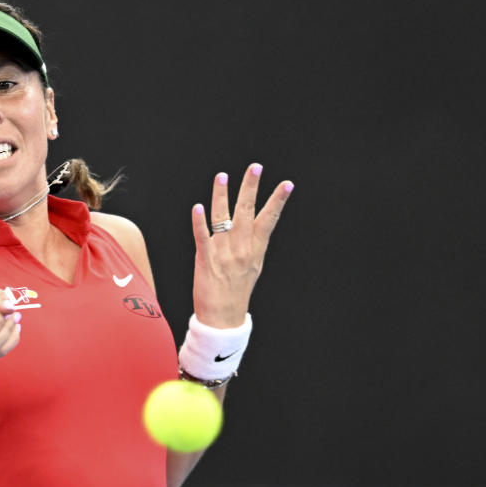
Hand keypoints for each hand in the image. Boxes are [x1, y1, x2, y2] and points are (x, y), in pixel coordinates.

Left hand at [190, 163, 292, 327]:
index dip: (277, 201)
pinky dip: (199, 222)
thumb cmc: (235, 293)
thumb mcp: (252, 268)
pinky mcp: (205, 261)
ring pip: (223, 218)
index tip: (287, 184)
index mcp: (255, 251)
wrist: (223, 319)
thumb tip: (256, 226)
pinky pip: (202, 237)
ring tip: (222, 176)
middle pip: (247, 213)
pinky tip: (198, 207)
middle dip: (251, 188)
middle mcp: (241, 250)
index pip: (268, 220)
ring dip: (222, 195)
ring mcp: (224, 255)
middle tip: (255, 167)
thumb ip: (252, 246)